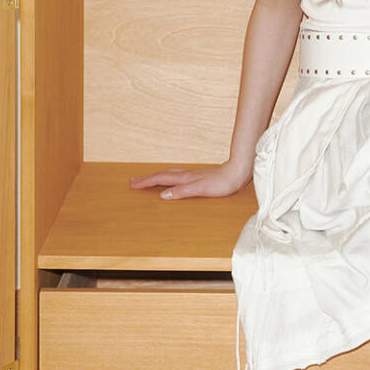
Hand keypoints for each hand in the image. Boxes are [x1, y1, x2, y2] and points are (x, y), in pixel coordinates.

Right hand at [129, 159, 248, 199]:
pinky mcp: (198, 177)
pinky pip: (176, 176)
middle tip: (132, 181)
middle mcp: (186, 175)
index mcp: (184, 178)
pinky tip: (171, 181)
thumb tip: (163, 195)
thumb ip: (182, 192)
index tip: (132, 185)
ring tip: (146, 179)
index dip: (146, 182)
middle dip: (146, 178)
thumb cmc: (222, 183)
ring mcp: (191, 175)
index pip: (160, 179)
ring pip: (168, 174)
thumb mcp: (201, 190)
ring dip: (155, 177)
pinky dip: (167, 178)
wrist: (238, 173)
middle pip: (161, 175)